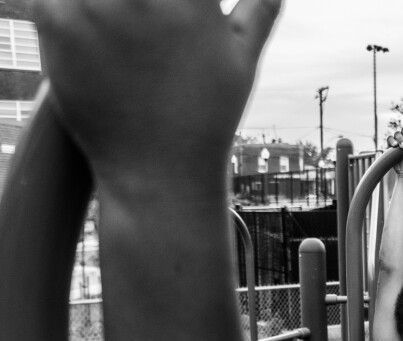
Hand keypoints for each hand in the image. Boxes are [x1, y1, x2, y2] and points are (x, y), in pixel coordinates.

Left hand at [32, 0, 281, 184]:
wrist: (159, 175)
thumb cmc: (206, 119)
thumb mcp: (242, 61)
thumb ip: (259, 11)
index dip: (175, 1)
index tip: (170, 16)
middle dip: (134, 5)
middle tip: (141, 32)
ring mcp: (96, 5)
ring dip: (100, 5)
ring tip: (123, 42)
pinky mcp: (56, 23)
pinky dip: (64, 9)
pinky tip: (90, 38)